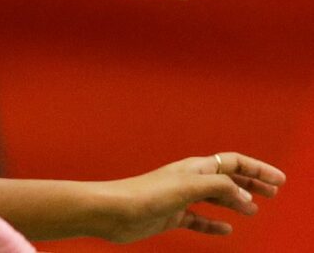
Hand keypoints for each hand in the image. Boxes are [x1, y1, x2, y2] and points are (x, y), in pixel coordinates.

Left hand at [103, 152, 285, 243]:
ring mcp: (179, 198)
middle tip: (273, 194)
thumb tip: (243, 195)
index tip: (279, 180)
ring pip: (215, 198)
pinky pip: (198, 220)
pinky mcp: (170, 216)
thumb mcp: (188, 187)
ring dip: (236, 203)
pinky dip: (214, 224)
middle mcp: (188, 180)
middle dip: (251, 184)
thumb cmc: (145, 194)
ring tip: (254, 212)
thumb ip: (218, 187)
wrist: (113, 211)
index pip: (232, 163)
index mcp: (194, 167)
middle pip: (226, 179)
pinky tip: (226, 230)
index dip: (257, 169)